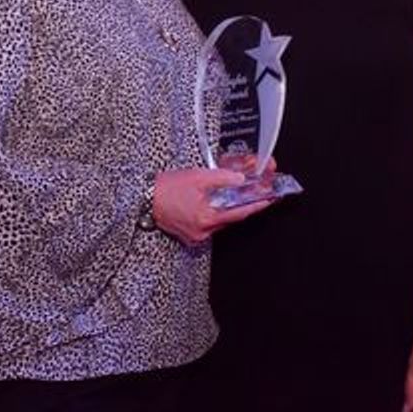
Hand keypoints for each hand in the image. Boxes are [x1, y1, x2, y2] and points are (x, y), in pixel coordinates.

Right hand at [152, 167, 271, 244]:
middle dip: (244, 204)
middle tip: (257, 191)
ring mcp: (196, 234)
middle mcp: (202, 231)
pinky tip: (217, 200)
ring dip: (229, 207)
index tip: (269, 199)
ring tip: (238, 192)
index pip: (239, 213)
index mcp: (206, 218)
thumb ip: (222, 178)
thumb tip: (240, 179)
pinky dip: (216, 211)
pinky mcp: (189, 233)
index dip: (256, 205)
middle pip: (231, 217)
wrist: (143, 198)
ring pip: (221, 220)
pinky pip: (209, 222)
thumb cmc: (166, 188)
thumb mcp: (197, 177)